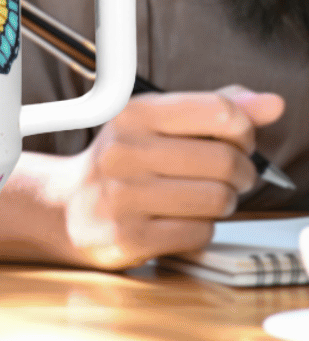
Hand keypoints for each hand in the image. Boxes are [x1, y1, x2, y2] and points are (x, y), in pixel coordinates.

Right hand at [60, 85, 284, 269]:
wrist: (68, 207)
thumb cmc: (124, 162)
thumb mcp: (158, 124)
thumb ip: (214, 110)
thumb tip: (271, 104)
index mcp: (133, 114)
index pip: (218, 111)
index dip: (243, 130)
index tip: (237, 140)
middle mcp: (123, 151)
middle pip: (224, 160)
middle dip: (241, 172)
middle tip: (230, 176)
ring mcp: (123, 196)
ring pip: (217, 199)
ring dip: (224, 202)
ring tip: (204, 197)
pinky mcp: (128, 236)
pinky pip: (199, 232)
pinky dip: (202, 228)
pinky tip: (181, 219)